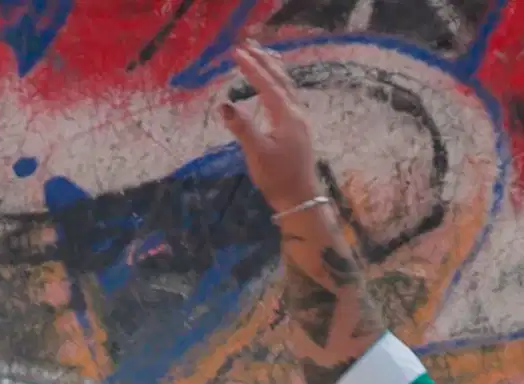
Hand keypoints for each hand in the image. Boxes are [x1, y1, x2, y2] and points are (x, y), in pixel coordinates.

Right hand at [215, 42, 324, 216]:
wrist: (299, 198)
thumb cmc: (277, 178)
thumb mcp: (257, 153)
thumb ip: (242, 128)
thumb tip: (224, 105)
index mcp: (287, 116)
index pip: (267, 85)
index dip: (252, 68)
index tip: (237, 53)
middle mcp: (296, 113)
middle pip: (280, 80)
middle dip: (264, 61)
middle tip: (248, 45)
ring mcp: (299, 121)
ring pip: (286, 87)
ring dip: (272, 70)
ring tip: (260, 56)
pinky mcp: (297, 129)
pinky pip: (287, 97)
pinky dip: (278, 83)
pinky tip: (272, 85)